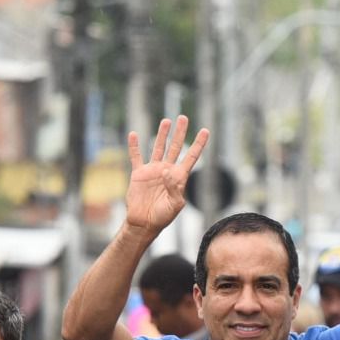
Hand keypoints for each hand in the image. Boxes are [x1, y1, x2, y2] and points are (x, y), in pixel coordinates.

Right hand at [124, 116, 208, 234]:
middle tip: (183, 117)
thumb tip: (167, 171)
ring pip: (158, 148)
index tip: (205, 130)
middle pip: (175, 147)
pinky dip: (134, 146)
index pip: (191, 156)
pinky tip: (134, 134)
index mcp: (179, 177)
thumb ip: (175, 188)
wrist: (144, 222)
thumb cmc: (162, 216)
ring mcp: (153, 170)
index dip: (198, 144)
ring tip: (166, 121)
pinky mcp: (139, 173)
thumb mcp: (175, 205)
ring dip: (162, 134)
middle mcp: (167, 170)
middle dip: (180, 133)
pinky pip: (136, 157)